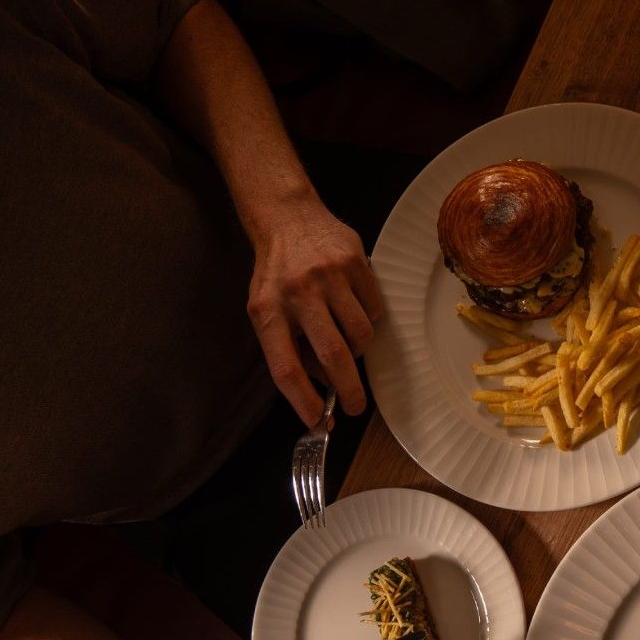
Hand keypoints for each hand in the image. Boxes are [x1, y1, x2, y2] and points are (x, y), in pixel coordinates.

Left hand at [247, 196, 383, 424]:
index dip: (303, 401)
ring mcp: (330, 276)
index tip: (318, 423)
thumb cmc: (276, 273)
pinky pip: (373, 311)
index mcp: (267, 310)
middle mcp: (298, 293)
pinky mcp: (356, 263)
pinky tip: (351, 306)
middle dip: (348, 389)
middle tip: (354, 407)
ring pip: (360, 335)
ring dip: (358, 349)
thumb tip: (320, 383)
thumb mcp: (266, 309)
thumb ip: (288, 345)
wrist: (288, 216)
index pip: (286, 368)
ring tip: (346, 338)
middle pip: (333, 356)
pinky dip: (367, 319)